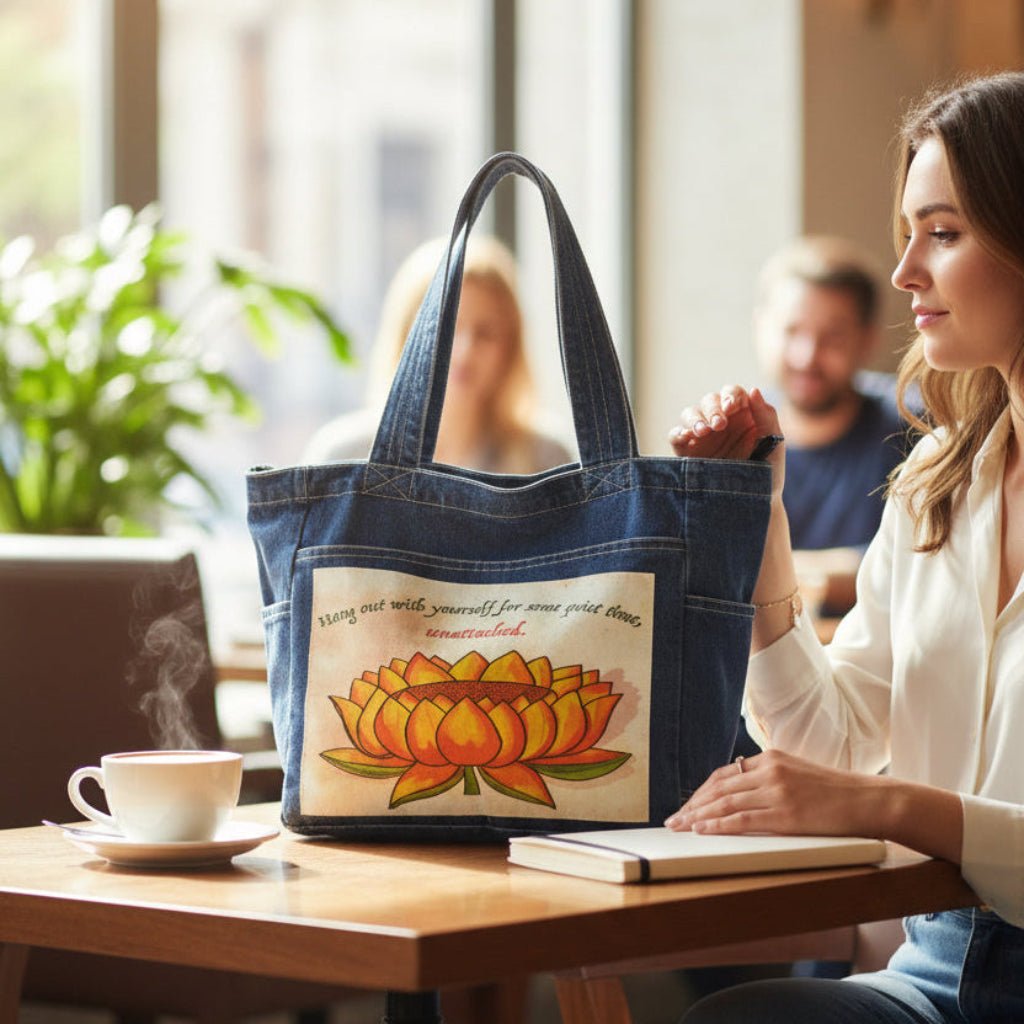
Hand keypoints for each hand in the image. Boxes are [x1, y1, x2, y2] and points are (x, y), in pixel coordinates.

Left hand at [663, 749, 876, 838]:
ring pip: (725, 803)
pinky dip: (717, 825)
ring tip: (680, 827)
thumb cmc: (836, 792)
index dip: (702, 791)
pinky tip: (702, 830)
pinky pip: (741, 820)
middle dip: (693, 804)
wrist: (868, 800)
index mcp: (771, 758)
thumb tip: (743, 793)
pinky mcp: (785, 814)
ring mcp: (777, 791)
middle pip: (719, 787)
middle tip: (674, 819)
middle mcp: (770, 770)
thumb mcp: (798, 774)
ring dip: (697, 816)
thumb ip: (771, 778)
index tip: (688, 805)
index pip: (725, 774)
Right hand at [668, 386, 784, 498]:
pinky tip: (685, 437)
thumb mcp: (774, 441)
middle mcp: (721, 421)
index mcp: (742, 414)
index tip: (731, 407)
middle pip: (709, 400)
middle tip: (719, 425)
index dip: (730, 396)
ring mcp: (703, 435)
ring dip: (695, 419)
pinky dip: (677, 433)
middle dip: (713, 409)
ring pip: (690, 413)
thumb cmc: (768, 471)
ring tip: (703, 431)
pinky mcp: (688, 450)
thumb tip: (754, 390)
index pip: (732, 394)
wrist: (753, 501)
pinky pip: (676, 435)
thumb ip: (766, 415)